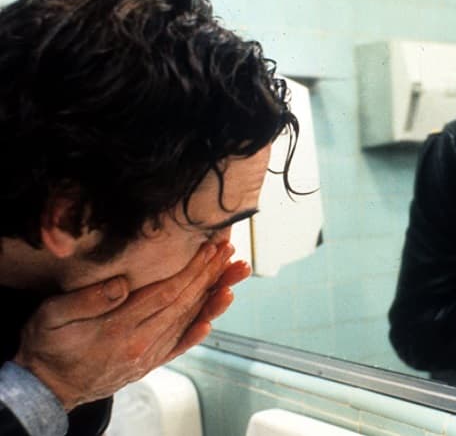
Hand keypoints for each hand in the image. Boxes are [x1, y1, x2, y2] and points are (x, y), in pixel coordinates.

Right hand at [13, 241, 249, 409]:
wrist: (46, 388)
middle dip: (208, 276)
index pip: (166, 293)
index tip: (208, 250)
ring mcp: (146, 355)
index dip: (191, 270)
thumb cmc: (47, 347)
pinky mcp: (147, 364)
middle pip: (183, 304)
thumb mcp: (52, 317)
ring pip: (186, 322)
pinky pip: (177, 347)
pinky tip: (210, 321)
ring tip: (228, 275)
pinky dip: (196, 333)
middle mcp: (140, 343)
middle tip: (227, 253)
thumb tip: (122, 284)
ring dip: (210, 297)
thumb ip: (88, 300)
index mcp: (120, 328)